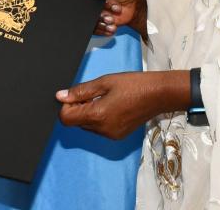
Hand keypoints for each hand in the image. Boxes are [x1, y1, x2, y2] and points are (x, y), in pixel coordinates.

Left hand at [55, 71, 188, 139]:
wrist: (159, 94)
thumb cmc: (133, 84)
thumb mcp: (104, 82)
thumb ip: (80, 91)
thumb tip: (60, 96)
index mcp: (97, 115)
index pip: (66, 118)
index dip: (66, 106)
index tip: (76, 95)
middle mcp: (102, 129)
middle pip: (76, 123)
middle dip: (78, 108)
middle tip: (94, 93)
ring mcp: (111, 135)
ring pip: (87, 126)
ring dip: (89, 114)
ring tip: (105, 98)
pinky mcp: (118, 136)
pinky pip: (99, 129)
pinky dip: (100, 119)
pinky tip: (113, 106)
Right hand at [85, 0, 146, 37]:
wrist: (134, 4)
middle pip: (83, 2)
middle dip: (100, 7)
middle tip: (114, 7)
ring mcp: (91, 8)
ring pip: (89, 16)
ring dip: (103, 19)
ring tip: (112, 18)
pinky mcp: (95, 20)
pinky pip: (93, 27)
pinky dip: (103, 27)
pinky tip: (111, 25)